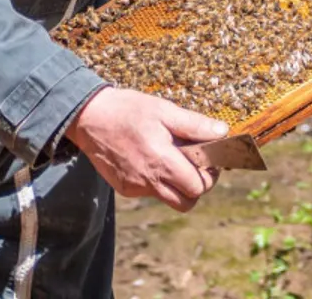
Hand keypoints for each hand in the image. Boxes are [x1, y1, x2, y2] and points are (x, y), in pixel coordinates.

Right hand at [64, 88, 227, 211]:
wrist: (88, 117)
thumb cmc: (128, 110)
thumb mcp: (164, 110)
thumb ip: (195, 125)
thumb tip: (223, 132)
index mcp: (162, 161)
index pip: (198, 187)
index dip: (208, 175)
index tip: (207, 160)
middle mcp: (148, 180)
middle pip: (186, 203)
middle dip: (195, 187)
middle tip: (193, 165)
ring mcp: (135, 187)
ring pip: (168, 199)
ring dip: (176, 186)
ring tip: (171, 160)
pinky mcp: (124, 188)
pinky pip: (150, 192)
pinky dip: (157, 181)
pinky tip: (149, 159)